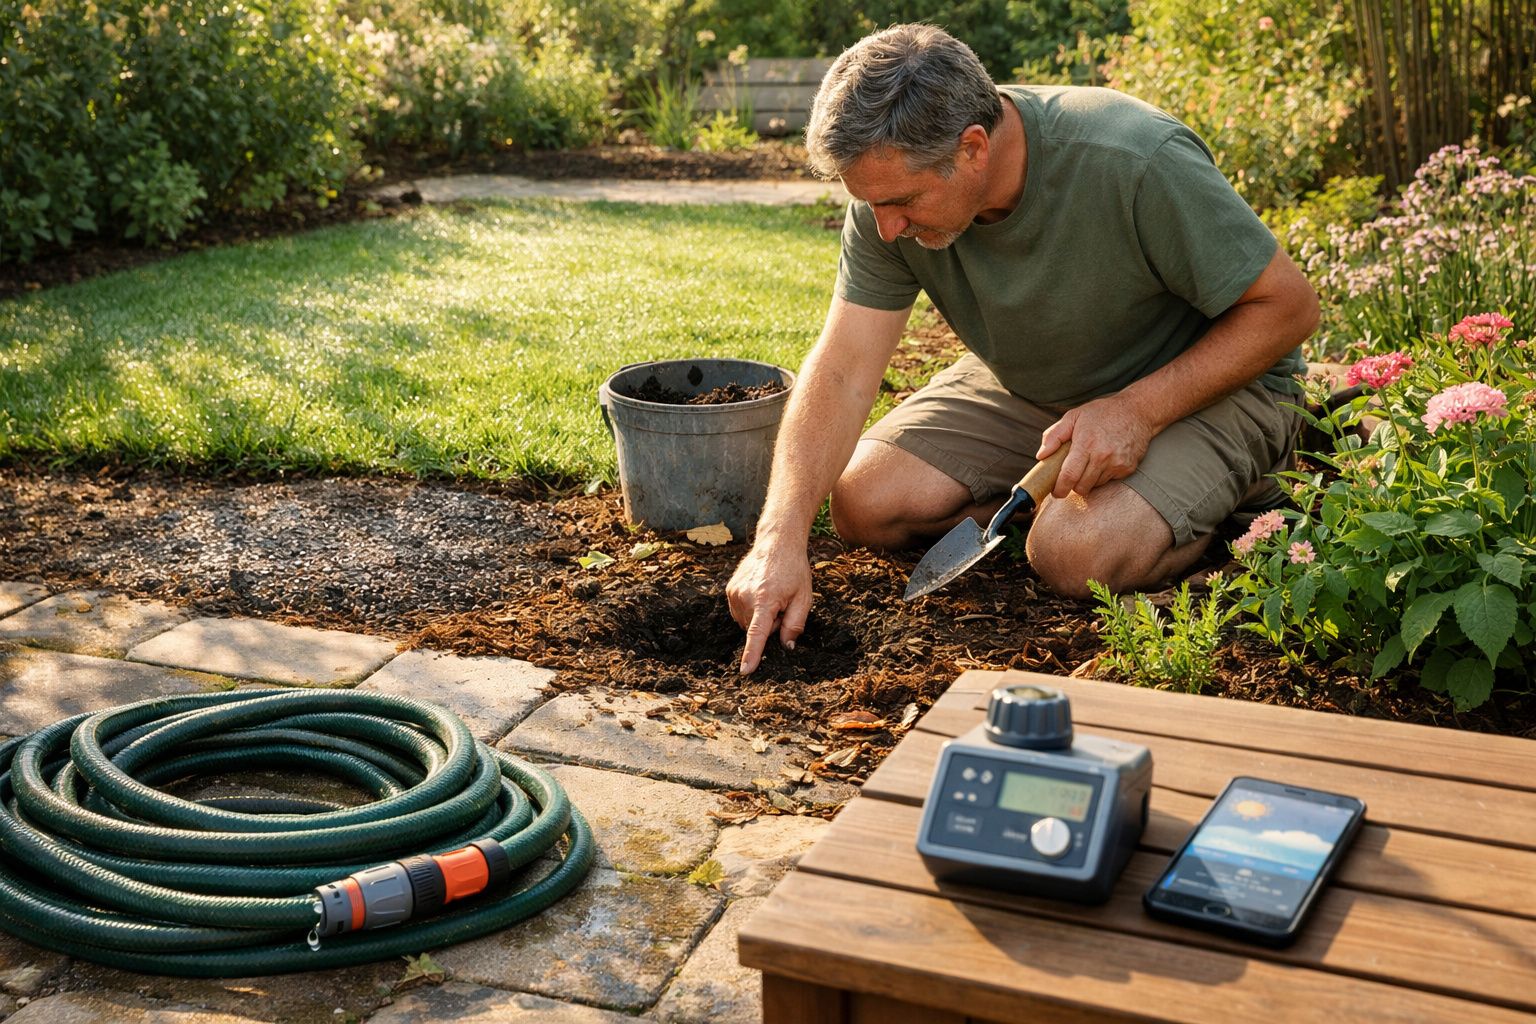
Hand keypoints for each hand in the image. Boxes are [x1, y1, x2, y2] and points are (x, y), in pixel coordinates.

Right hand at [726, 541, 812, 674]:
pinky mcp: (729, 590)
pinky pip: (740, 613)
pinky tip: (761, 594)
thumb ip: (795, 625)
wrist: (777, 543)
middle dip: (770, 624)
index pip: (757, 633)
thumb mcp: (804, 598)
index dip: (752, 654)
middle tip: (782, 604)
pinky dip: (751, 610)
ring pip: (747, 623)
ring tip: (771, 596)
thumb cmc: (794, 570)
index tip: (745, 671)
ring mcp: (734, 593)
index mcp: (765, 599)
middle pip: (756, 630)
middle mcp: (745, 597)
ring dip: (760, 617)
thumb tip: (787, 646)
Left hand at [1036, 396, 1154, 499]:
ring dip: (1088, 480)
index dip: (1060, 488)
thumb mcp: (1073, 416)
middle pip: (1082, 486)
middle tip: (1070, 476)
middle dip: (1073, 485)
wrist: (1137, 411)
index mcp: (1086, 443)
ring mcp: (1117, 463)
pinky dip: (1103, 475)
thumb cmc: (1101, 413)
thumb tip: (1041, 456)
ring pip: (1095, 485)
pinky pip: (1109, 481)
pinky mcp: (1128, 468)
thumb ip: (1054, 435)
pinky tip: (1104, 460)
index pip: (1069, 476)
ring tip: (1089, 462)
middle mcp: (1103, 456)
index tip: (1055, 492)